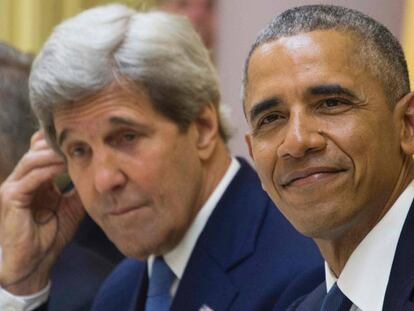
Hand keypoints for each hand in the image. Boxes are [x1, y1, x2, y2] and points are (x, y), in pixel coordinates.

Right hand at [0, 131, 84, 293]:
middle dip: (57, 142)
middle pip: (35, 148)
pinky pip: (31, 177)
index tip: (84, 138)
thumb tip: (97, 172)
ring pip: (32, 158)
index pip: (42, 150)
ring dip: (54, 153)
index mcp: (34, 178)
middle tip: (81, 139)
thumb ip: (79, 187)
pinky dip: (49, 169)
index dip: (59, 142)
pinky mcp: (11, 197)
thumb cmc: (52, 234)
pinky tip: (64, 165)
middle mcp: (22, 178)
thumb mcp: (72, 205)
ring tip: (75, 150)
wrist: (36, 260)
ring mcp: (14, 186)